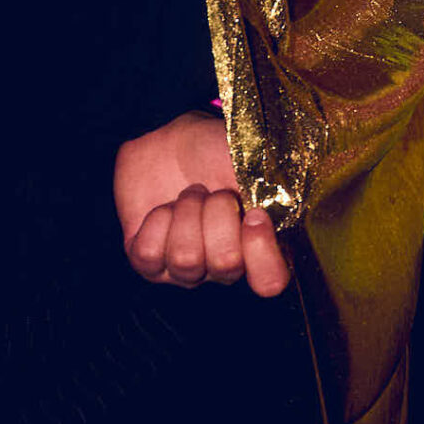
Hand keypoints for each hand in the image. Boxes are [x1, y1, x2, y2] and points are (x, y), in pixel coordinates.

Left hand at [113, 110, 290, 295]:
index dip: (262, 254)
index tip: (255, 214)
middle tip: (214, 192)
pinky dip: (157, 222)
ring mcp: (185, 269)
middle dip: (218, 215)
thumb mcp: (256, 165)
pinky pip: (149, 256)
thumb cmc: (220, 153)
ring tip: (190, 194)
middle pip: (226, 265)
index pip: (270, 282)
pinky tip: (165, 208)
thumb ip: (276, 191)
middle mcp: (224, 266)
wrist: (173, 142)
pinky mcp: (148, 261)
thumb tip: (274, 210)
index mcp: (258, 247)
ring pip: (185, 260)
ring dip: (187, 213)